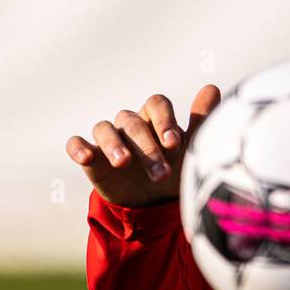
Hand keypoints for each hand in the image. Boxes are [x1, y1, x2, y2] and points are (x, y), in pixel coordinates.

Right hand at [66, 85, 220, 207]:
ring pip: (104, 129)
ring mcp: (109, 139)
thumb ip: (200, 119)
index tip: (174, 143)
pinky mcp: (91, 157)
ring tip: (124, 163)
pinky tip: (86, 157)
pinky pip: (77, 144)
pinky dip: (78, 148)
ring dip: (114, 145)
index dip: (164, 120)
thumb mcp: (191, 148)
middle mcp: (130, 123)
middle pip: (134, 123)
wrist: (155, 201)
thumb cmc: (175, 166)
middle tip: (161, 174)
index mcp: (155, 117)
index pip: (156, 104)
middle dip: (148, 148)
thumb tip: (212, 88)